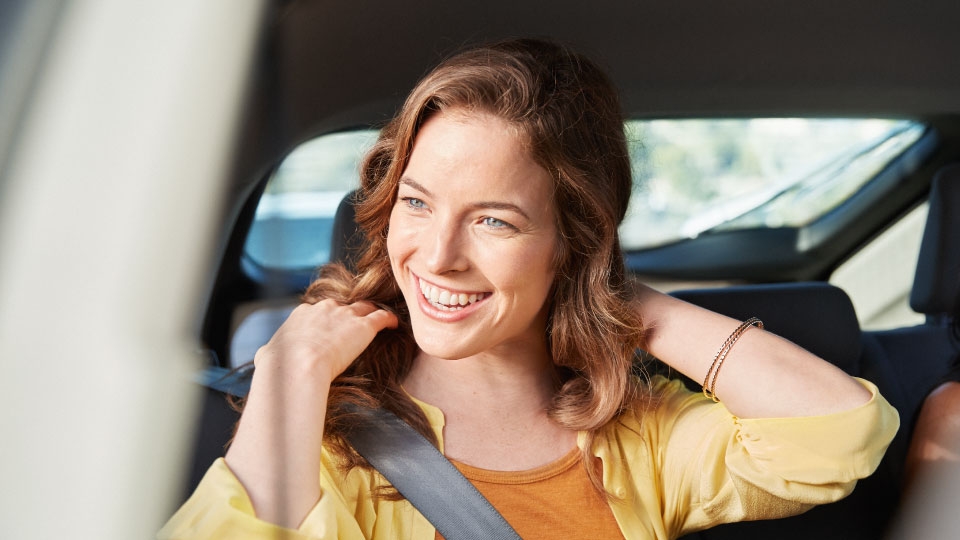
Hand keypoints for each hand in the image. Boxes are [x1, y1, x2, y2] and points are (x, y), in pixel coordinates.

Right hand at [255, 299, 398, 382]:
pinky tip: (394, 324)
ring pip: (364, 307)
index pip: (317, 312)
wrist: (298, 365)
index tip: (329, 330)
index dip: (325, 321)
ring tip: (379, 319)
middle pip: (342, 306)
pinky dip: (389, 319)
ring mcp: (345, 315)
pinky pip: (381, 317)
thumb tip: (265, 357)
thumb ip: (270, 353)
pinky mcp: (363, 326)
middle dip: (348, 314)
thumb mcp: (269, 356)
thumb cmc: (281, 366)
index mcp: (302, 314)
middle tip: (355, 323)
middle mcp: (324, 309)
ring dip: (371, 312)